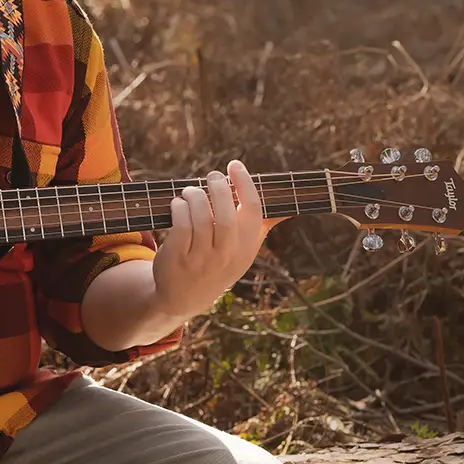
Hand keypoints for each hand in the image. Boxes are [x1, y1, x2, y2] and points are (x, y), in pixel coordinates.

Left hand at [150, 160, 265, 323]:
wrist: (182, 298)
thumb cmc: (216, 265)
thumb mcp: (242, 253)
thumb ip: (259, 229)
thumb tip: (286, 207)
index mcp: (246, 249)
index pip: (253, 211)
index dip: (245, 183)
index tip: (235, 165)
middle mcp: (226, 255)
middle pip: (225, 214)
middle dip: (218, 187)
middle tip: (212, 176)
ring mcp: (201, 258)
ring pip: (200, 216)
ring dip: (194, 195)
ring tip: (191, 191)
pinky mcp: (178, 257)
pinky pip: (181, 224)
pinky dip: (179, 207)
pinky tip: (179, 204)